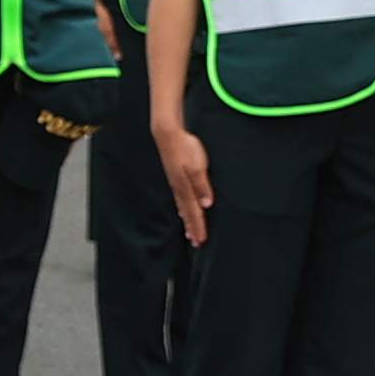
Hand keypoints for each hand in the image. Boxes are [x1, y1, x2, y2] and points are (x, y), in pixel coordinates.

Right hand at [157, 116, 211, 249]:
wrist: (168, 133)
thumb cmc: (184, 147)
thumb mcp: (197, 166)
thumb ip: (202, 186)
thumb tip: (207, 204)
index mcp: (185, 187)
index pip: (194, 212)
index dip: (198, 226)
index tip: (202, 241)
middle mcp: (179, 187)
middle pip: (187, 212)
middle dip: (192, 228)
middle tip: (197, 242)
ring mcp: (176, 182)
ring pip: (183, 206)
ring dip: (187, 220)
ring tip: (190, 232)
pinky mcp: (175, 176)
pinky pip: (180, 197)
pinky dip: (183, 208)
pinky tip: (184, 209)